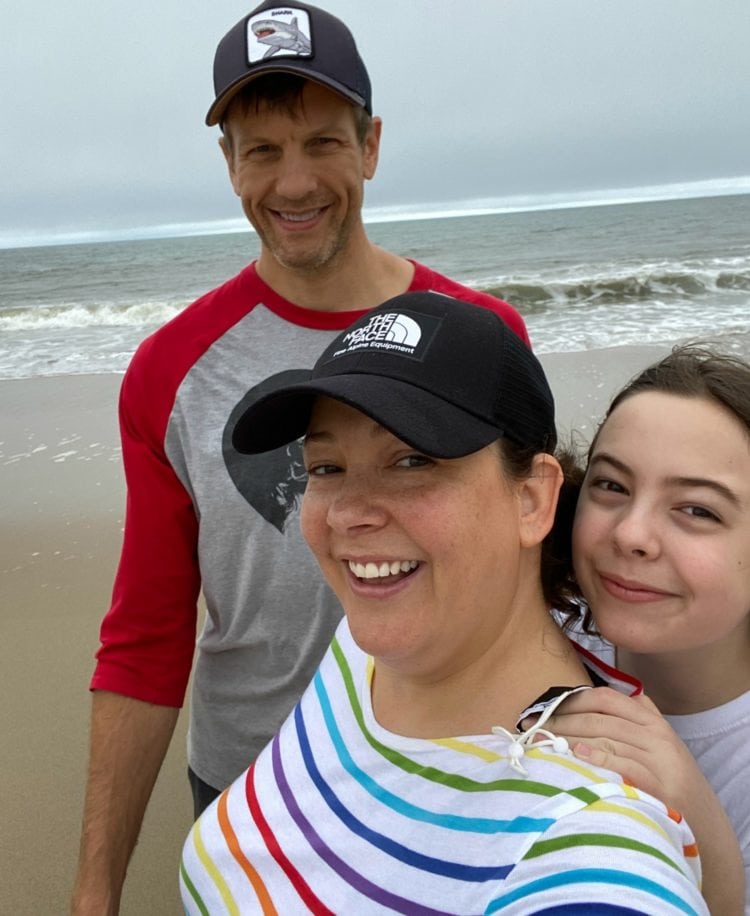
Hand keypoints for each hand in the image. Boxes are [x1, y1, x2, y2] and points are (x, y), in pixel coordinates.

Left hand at [522, 686, 698, 809]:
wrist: (702, 817)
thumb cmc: (668, 777)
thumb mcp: (656, 740)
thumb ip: (633, 715)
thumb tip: (595, 696)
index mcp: (649, 719)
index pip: (605, 698)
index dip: (571, 700)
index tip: (542, 709)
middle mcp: (654, 734)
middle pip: (599, 718)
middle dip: (561, 720)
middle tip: (533, 727)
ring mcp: (658, 758)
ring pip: (606, 737)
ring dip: (570, 737)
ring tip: (544, 740)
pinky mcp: (660, 784)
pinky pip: (623, 764)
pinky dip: (598, 757)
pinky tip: (577, 753)